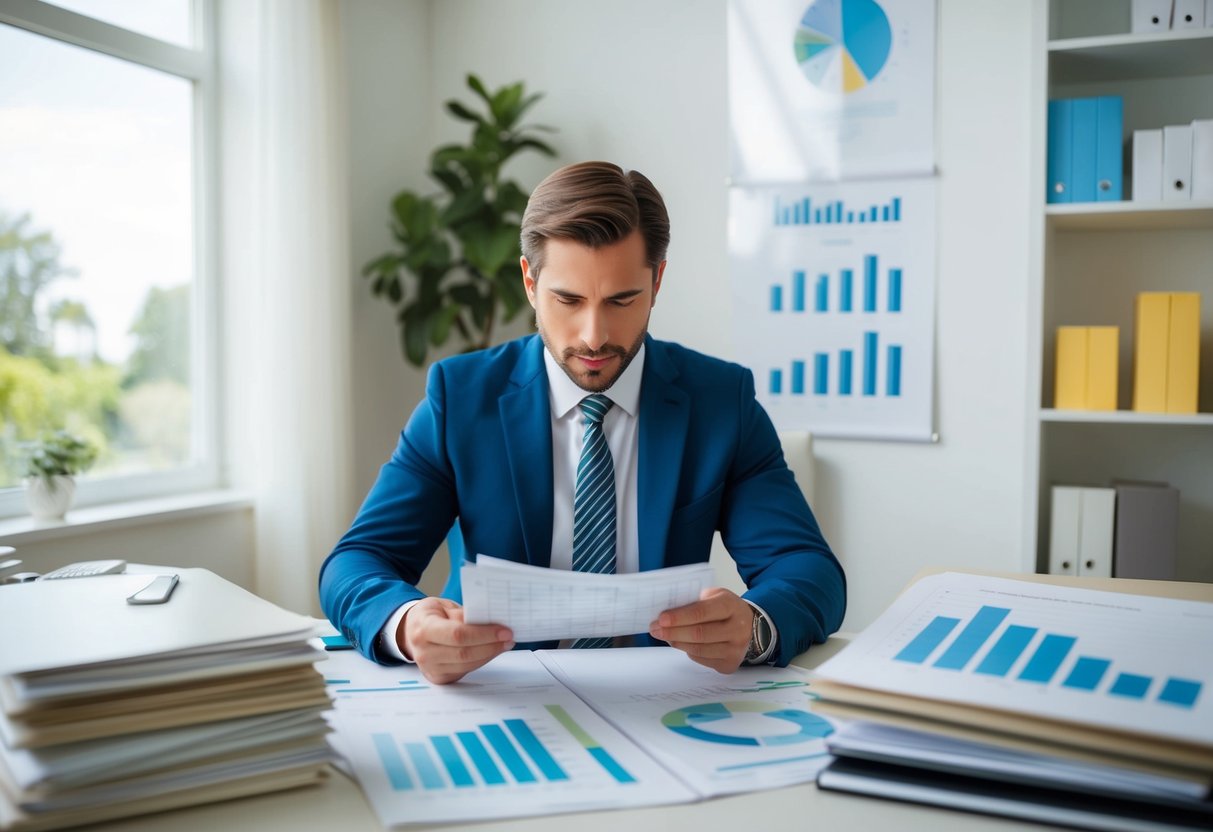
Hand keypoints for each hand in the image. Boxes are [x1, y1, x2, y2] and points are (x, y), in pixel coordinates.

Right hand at [399, 597, 513, 684]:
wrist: (410, 632)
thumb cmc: (430, 616)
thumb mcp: (443, 606)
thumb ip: (463, 615)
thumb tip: (490, 623)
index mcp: (423, 628)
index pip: (457, 634)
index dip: (484, 634)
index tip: (504, 630)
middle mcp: (424, 652)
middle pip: (464, 653)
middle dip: (491, 646)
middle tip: (509, 637)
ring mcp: (430, 669)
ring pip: (467, 664)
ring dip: (490, 654)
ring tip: (504, 643)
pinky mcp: (439, 678)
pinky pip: (465, 671)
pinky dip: (482, 661)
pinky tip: (491, 651)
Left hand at [649, 587, 751, 673]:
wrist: (750, 626)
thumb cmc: (725, 609)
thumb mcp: (713, 596)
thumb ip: (693, 601)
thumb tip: (666, 612)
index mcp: (731, 606)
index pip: (702, 612)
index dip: (679, 616)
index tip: (661, 619)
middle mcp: (738, 629)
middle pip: (699, 634)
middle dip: (673, 632)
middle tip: (655, 629)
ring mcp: (736, 649)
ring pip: (698, 649)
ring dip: (677, 643)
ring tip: (664, 636)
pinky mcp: (730, 664)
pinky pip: (702, 659)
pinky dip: (687, 651)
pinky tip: (681, 643)